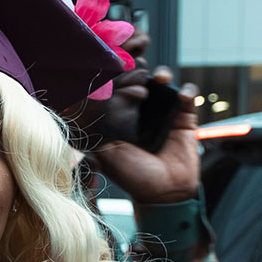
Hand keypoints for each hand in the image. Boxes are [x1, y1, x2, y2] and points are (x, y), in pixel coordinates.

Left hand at [87, 69, 202, 206]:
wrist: (163, 193)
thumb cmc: (131, 176)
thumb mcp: (105, 152)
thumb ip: (95, 131)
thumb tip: (72, 110)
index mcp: (122, 118)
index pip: (120, 89)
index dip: (120, 77)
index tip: (117, 69)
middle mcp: (142, 113)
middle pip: (142, 81)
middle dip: (141, 70)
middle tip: (139, 68)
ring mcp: (164, 114)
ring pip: (164, 84)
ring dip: (163, 75)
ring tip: (160, 77)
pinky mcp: (185, 118)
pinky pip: (188, 97)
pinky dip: (186, 91)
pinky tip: (181, 95)